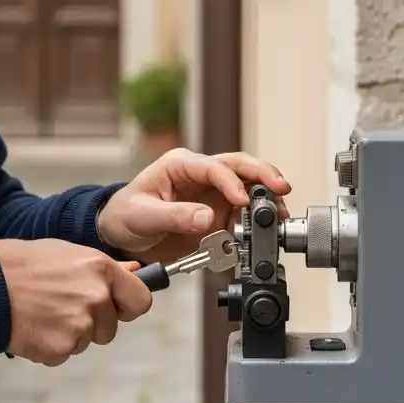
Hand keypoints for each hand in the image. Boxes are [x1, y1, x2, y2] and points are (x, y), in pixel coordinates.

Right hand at [0, 239, 151, 365]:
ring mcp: (79, 325)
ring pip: (85, 342)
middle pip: (110, 328)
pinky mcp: (60, 348)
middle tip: (61, 306)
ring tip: (42, 312)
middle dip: (91, 323)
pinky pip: (63, 355)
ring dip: (68, 334)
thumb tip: (136, 273)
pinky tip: (32, 327)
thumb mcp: (69, 254)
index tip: (116, 307)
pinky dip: (49, 347)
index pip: (141, 301)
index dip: (127, 307)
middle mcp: (96, 297)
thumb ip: (104, 269)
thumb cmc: (24, 264)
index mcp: (101, 269)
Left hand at [96, 148, 290, 264]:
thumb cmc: (125, 216)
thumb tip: (207, 217)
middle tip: (282, 188)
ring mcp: (212, 195)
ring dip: (266, 199)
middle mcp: (201, 176)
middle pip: (239, 166)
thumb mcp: (143, 215)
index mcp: (180, 165)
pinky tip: (264, 234)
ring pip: (248, 187)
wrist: (121, 237)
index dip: (231, 181)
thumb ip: (174, 216)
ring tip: (280, 215)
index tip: (242, 200)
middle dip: (263, 174)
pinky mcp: (217, 215)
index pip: (213, 166)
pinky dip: (255, 224)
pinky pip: (241, 217)